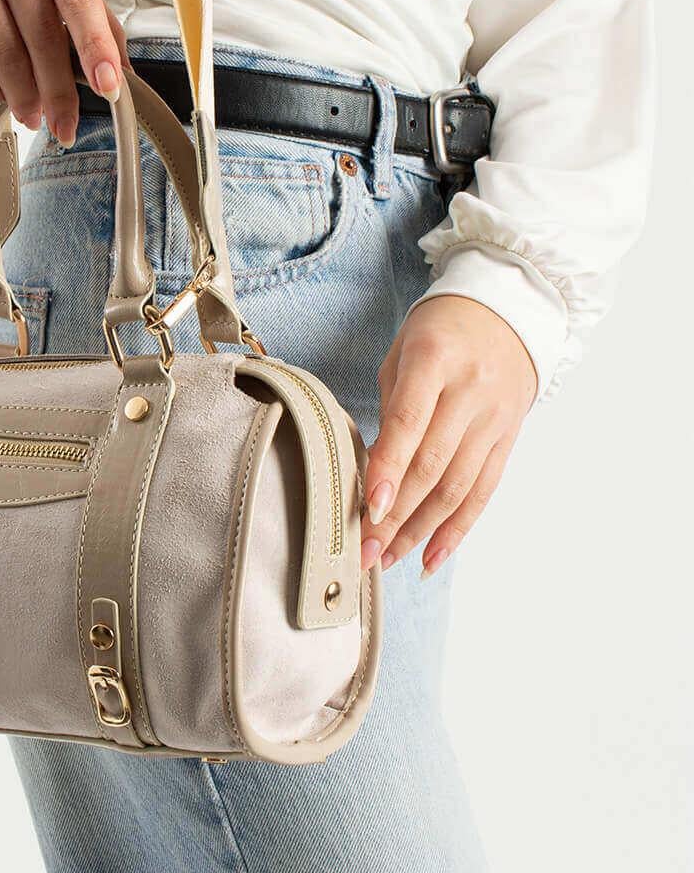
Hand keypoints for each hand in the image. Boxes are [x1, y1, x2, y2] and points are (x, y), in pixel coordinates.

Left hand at [360, 294, 537, 577]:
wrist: (507, 314)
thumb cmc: (439, 333)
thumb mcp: (402, 353)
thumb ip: (390, 409)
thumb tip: (374, 474)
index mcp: (435, 359)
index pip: (410, 422)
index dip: (389, 468)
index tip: (369, 508)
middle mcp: (471, 392)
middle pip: (433, 464)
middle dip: (396, 515)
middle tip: (364, 550)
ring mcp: (495, 419)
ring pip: (457, 487)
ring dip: (420, 531)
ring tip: (387, 559)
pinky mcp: (508, 439)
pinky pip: (483, 492)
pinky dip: (457, 529)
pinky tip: (431, 558)